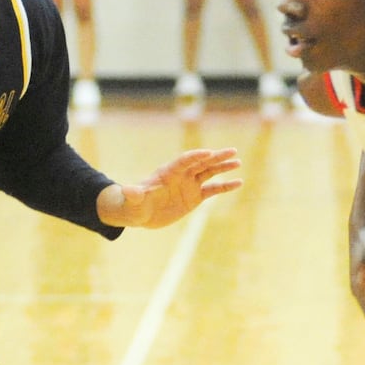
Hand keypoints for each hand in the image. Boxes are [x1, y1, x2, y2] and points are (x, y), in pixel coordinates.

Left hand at [97, 148, 241, 228]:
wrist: (140, 213)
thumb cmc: (134, 204)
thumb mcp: (133, 200)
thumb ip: (133, 193)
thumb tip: (126, 190)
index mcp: (168, 172)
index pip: (184, 161)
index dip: (195, 156)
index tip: (208, 152)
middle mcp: (181, 175)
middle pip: (201, 162)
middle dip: (216, 157)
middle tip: (232, 151)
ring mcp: (189, 184)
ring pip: (209, 172)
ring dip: (223, 167)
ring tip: (237, 162)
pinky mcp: (195, 196)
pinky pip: (213, 189)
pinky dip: (225, 186)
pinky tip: (238, 182)